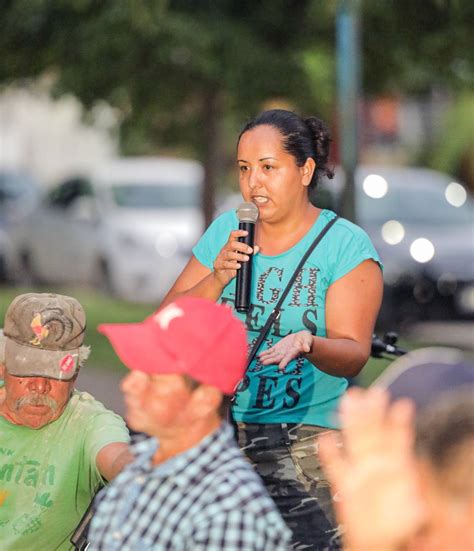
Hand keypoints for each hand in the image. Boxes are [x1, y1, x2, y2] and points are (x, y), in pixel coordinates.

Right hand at [212, 229, 256, 286]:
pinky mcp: (218, 265)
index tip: (246, 233)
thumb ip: (248, 253)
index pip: (232, 236)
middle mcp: (224, 250)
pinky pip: (225, 264)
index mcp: (229, 246)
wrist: (222, 277)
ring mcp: (220, 257)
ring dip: (239, 256)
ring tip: (247, 259)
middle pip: (232, 244)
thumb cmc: (232, 266)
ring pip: (229, 254)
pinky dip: (233, 265)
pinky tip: (239, 266)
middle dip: (242, 247)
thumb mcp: (241, 259)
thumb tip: (257, 248)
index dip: (238, 233)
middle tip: (250, 251)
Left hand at [259, 330, 312, 370]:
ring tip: (260, 360)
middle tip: (264, 363)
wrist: (301, 338)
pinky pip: (271, 351)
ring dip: (267, 358)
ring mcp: (281, 351)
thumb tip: (306, 349)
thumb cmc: (306, 340)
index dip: (284, 362)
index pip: (289, 358)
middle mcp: (287, 354)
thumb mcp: (307, 340)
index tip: (280, 367)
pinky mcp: (278, 348)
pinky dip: (265, 353)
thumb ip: (306, 345)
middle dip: (271, 361)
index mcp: (294, 352)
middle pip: (278, 358)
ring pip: (273, 356)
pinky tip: (260, 355)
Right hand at [318, 388, 425, 550]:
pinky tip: (324, 439)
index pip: (398, 441)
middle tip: (370, 392)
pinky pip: (335, 468)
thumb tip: (410, 471)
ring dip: (351, 421)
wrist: (378, 545)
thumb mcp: (414, 508)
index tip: (400, 403)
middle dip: (371, 412)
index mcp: (397, 471)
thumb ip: (411, 488)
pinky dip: (329, 454)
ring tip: (349, 400)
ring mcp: (360, 475)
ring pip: (354, 442)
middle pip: (373, 434)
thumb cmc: (399, 529)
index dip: (399, 423)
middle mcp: (378, 468)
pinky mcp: (345, 488)